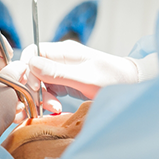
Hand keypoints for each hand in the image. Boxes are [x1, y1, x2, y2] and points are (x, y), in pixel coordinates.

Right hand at [21, 41, 137, 111]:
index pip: (33, 52)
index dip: (27, 69)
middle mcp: (60, 59)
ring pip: (39, 82)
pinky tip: (55, 108)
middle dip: (35, 88)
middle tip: (46, 104)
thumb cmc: (113, 78)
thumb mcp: (85, 77)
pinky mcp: (64, 83)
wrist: (131, 85)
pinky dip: (48, 100)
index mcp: (64, 51)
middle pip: (33, 70)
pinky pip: (48, 90)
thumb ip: (58, 72)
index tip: (35, 86)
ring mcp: (62, 71)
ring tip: (54, 108)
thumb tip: (31, 64)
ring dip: (42, 97)